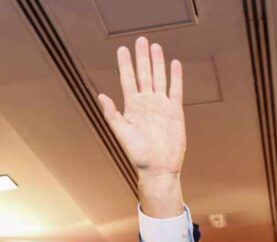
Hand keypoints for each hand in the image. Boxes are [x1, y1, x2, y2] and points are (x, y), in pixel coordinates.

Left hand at [98, 36, 184, 217]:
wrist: (158, 167)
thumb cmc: (138, 154)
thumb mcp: (121, 133)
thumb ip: (112, 114)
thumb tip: (100, 96)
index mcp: (132, 107)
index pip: (128, 80)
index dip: (125, 65)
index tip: (122, 49)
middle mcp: (146, 103)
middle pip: (144, 74)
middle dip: (142, 57)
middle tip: (141, 40)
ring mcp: (161, 105)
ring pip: (159, 78)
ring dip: (158, 63)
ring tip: (155, 47)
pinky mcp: (175, 111)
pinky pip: (175, 90)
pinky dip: (175, 77)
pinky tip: (174, 64)